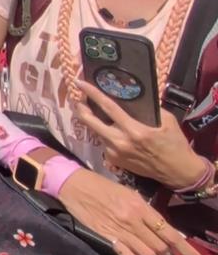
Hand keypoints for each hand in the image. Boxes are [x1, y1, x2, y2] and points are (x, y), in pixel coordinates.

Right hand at [57, 169, 201, 254]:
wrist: (73, 185)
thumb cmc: (102, 186)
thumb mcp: (128, 193)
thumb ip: (145, 210)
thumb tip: (161, 227)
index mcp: (141, 207)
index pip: (169, 232)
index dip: (184, 248)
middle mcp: (133, 220)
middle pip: (159, 245)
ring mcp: (120, 230)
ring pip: (146, 252)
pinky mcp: (106, 236)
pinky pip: (126, 254)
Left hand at [75, 80, 209, 188]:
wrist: (178, 172)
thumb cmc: (175, 144)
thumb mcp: (168, 121)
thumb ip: (150, 109)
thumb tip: (135, 98)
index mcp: (134, 130)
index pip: (108, 107)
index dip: (92, 93)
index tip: (79, 82)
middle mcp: (120, 142)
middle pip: (90, 122)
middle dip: (80, 108)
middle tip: (77, 98)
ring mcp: (115, 153)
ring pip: (96, 132)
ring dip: (93, 122)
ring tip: (92, 112)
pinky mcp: (114, 161)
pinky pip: (104, 143)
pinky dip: (105, 135)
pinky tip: (111, 131)